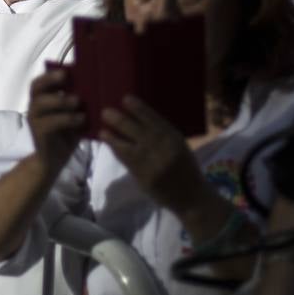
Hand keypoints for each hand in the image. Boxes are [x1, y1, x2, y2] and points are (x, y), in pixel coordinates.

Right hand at [25, 68, 83, 178]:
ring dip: (59, 100)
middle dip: (50, 80)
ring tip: (77, 101)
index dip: (50, 74)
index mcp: (43, 99)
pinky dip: (65, 119)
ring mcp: (35, 120)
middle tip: (66, 78)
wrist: (53, 161)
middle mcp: (35, 107)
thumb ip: (78, 101)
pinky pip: (49, 123)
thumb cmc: (66, 134)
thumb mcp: (73, 114)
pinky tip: (80, 119)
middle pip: (36, 87)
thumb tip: (98, 85)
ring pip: (40, 104)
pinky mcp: (38, 134)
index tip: (65, 70)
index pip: (40, 81)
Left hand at [100, 95, 202, 213]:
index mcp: (172, 136)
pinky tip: (108, 143)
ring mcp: (151, 162)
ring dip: (111, 135)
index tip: (125, 99)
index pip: (152, 118)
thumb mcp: (178, 145)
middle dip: (118, 119)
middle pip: (135, 128)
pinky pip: (125, 159)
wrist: (191, 196)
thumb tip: (137, 118)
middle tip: (105, 111)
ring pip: (126, 144)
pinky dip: (115, 149)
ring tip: (102, 130)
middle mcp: (161, 146)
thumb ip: (162, 134)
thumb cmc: (184, 167)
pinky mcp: (143, 176)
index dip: (137, 107)